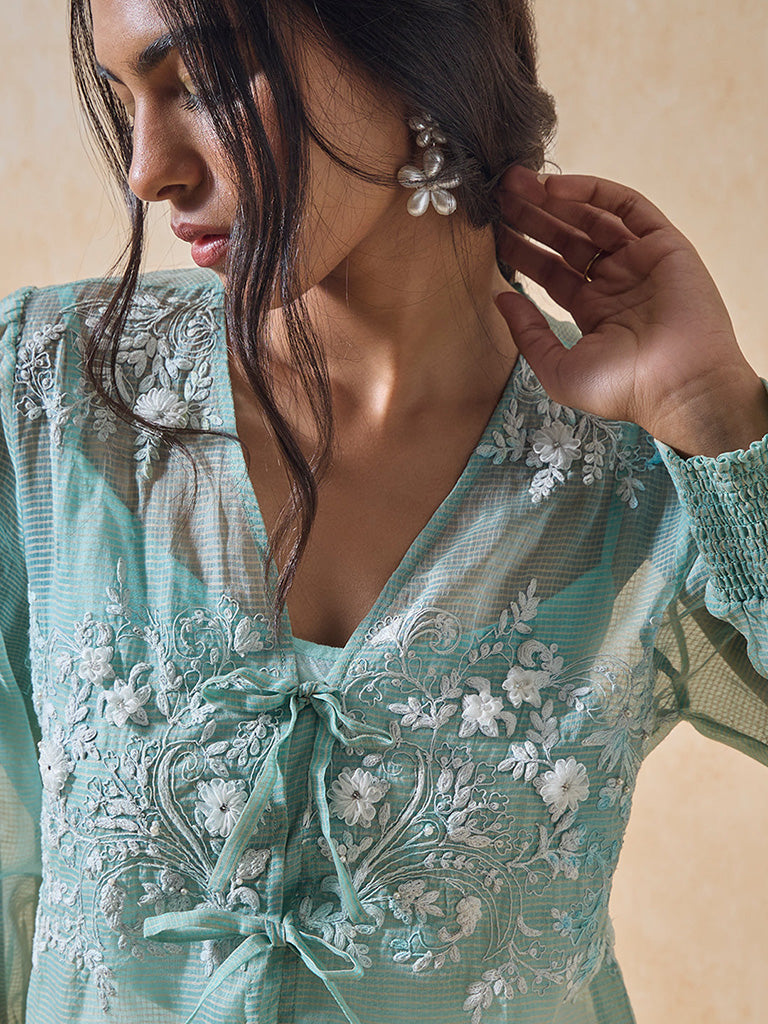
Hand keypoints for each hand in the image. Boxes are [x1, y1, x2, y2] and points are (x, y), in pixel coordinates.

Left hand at [494, 165, 767, 456]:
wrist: (678, 386)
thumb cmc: (623, 389)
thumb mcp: (559, 369)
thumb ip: (528, 333)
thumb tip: (500, 297)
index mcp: (594, 311)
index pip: (551, 271)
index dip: (523, 250)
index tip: (493, 232)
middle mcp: (617, 283)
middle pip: (567, 240)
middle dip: (532, 218)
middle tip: (497, 198)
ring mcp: (640, 261)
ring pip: (591, 218)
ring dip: (554, 200)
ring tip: (515, 185)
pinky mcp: (663, 244)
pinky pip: (626, 207)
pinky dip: (591, 192)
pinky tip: (553, 188)